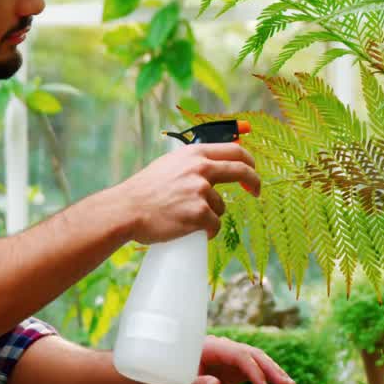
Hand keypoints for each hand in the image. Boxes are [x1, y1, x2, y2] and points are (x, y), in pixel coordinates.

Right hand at [118, 143, 259, 243]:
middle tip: (257, 191)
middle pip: (241, 171)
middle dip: (254, 182)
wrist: (127, 210)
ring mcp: (200, 191)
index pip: (233, 151)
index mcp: (194, 154)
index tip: (251, 171)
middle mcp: (200, 168)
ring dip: (210, 214)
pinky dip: (207, 231)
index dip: (247, 161)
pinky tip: (191, 231)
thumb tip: (216, 162)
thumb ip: (193, 162)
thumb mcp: (170, 164)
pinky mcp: (199, 214)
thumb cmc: (145, 190)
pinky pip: (214, 225)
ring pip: (221, 206)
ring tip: (185, 217)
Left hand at [152, 335, 295, 383]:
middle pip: (252, 354)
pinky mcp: (231, 367)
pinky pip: (252, 368)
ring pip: (256, 359)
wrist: (160, 378)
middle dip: (272, 369)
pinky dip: (267, 375)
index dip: (253, 371)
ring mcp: (228, 356)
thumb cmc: (166, 381)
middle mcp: (222, 347)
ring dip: (274, 371)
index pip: (239, 355)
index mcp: (210, 347)